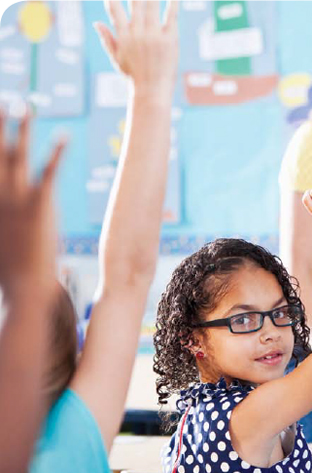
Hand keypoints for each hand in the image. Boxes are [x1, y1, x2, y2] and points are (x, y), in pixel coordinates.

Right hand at [0, 112, 65, 296]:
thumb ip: (4, 218)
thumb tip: (7, 208)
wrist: (25, 288)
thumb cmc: (13, 269)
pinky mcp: (41, 207)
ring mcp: (17, 199)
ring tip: (24, 104)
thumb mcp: (2, 238)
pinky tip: (64, 135)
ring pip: (17, 155)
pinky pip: (49, 173)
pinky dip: (56, 153)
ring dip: (20, 128)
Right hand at [94, 0, 178, 99]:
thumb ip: (107, 39)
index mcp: (123, 35)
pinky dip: (172, 3)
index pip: (114, 8)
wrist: (152, 92)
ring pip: (152, 4)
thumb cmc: (134, 77)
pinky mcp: (169, 39)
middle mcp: (137, 32)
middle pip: (135, 1)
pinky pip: (171, 16)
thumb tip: (97, 22)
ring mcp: (154, 35)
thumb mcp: (117, 58)